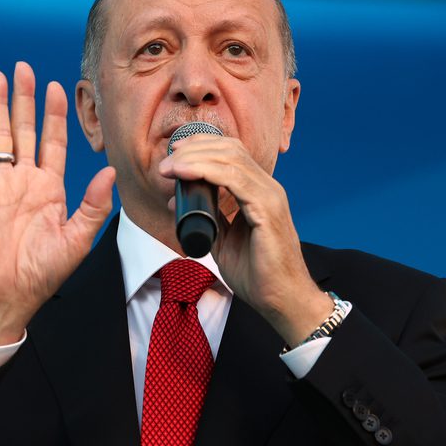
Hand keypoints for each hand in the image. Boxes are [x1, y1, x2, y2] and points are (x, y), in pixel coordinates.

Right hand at [0, 62, 115, 345]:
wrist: (7, 294)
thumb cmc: (43, 273)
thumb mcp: (77, 238)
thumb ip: (93, 205)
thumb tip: (110, 172)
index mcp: (49, 189)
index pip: (52, 142)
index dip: (54, 114)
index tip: (57, 87)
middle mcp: (24, 180)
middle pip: (24, 129)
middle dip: (24, 98)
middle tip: (22, 67)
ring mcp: (0, 184)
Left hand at [159, 135, 332, 344]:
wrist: (280, 299)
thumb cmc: (256, 272)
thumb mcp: (223, 239)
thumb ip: (207, 217)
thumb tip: (178, 200)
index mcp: (258, 191)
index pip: (231, 153)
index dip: (201, 146)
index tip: (173, 155)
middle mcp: (267, 187)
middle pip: (229, 149)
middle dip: (193, 149)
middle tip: (165, 162)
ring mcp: (270, 196)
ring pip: (231, 159)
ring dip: (194, 159)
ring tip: (168, 168)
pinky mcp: (268, 210)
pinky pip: (235, 180)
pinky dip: (207, 171)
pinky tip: (186, 173)